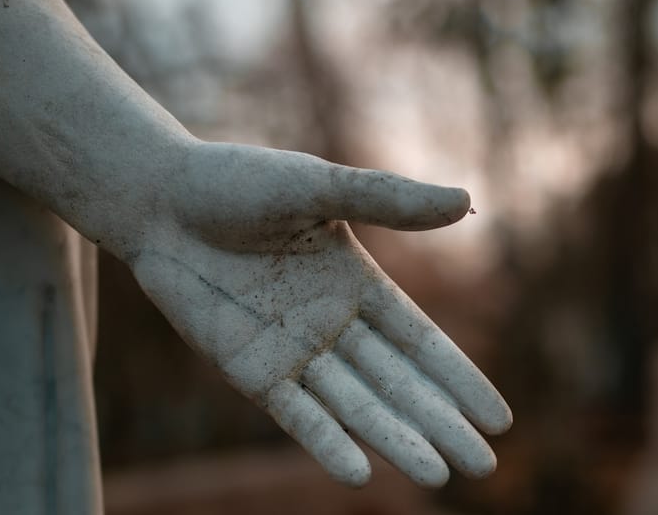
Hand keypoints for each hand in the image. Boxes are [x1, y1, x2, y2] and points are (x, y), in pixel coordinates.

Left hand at [127, 141, 511, 487]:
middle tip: (484, 467)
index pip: (420, 341)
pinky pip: (296, 413)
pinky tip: (360, 474)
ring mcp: (292, 351)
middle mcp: (332, 324)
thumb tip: (466, 200)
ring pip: (356, 406)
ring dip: (396, 440)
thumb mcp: (319, 187)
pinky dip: (326, 443)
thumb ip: (389, 200)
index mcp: (357, 283)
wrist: (159, 199)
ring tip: (439, 476)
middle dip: (441, 423)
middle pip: (398, 384)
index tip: (498, 419)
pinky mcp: (249, 371)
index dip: (460, 379)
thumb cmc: (239, 182)